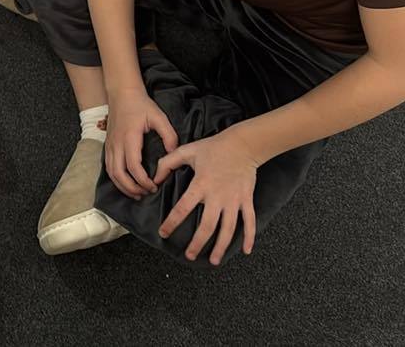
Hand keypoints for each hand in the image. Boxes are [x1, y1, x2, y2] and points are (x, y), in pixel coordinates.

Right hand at [103, 88, 179, 197]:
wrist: (122, 94)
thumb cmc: (140, 105)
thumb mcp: (158, 117)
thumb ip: (168, 135)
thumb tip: (173, 153)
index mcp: (129, 138)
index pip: (133, 166)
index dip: (142, 180)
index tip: (154, 186)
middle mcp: (116, 144)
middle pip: (119, 174)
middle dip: (131, 188)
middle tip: (145, 194)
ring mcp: (110, 145)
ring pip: (111, 173)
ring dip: (122, 186)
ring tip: (136, 193)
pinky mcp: (108, 145)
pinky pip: (108, 167)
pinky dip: (116, 179)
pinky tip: (125, 183)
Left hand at [154, 128, 259, 264]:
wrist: (243, 144)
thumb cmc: (213, 147)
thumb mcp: (187, 151)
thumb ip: (168, 163)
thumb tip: (154, 178)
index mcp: (201, 185)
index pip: (182, 208)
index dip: (172, 222)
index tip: (164, 233)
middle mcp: (218, 196)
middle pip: (207, 226)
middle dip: (197, 243)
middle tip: (189, 255)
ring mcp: (234, 200)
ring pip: (228, 229)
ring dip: (220, 246)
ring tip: (213, 260)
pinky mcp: (246, 200)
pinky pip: (249, 222)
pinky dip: (249, 237)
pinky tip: (245, 251)